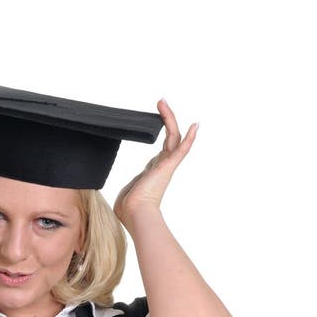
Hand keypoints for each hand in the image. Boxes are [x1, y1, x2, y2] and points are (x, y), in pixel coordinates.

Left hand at [113, 99, 198, 229]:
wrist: (135, 214)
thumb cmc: (129, 209)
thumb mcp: (126, 192)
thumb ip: (128, 187)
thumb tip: (121, 194)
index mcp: (153, 172)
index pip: (162, 149)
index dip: (162, 133)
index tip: (158, 120)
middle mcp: (162, 166)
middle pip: (170, 138)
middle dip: (167, 119)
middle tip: (160, 103)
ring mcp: (166, 166)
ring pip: (174, 137)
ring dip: (169, 119)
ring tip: (162, 103)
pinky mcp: (168, 166)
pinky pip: (181, 149)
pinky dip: (189, 138)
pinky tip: (195, 125)